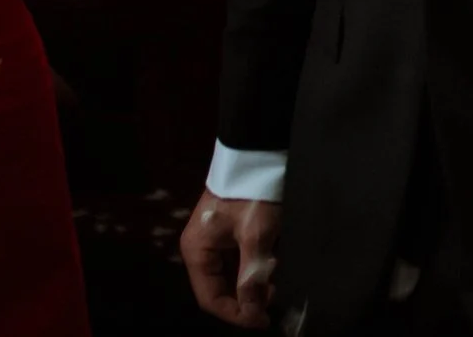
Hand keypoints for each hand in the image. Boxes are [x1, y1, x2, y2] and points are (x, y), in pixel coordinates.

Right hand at [180, 191, 280, 327]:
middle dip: (246, 298)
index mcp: (197, 252)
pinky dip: (255, 267)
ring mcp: (215, 240)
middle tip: (274, 299)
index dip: (236, 313)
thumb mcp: (256, 235)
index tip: (263, 320)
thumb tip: (252, 310)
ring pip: (232, 274)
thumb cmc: (253, 192)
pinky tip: (273, 265)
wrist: (258, 153)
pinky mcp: (230, 231)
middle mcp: (201, 249)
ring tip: (275, 283)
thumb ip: (252, 275)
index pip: (211, 298)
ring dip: (253, 283)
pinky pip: (239, 259)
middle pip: (220, 288)